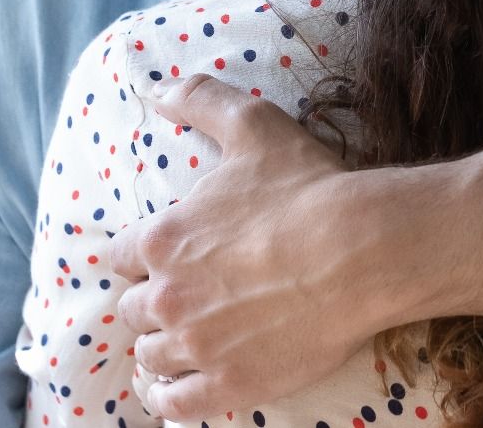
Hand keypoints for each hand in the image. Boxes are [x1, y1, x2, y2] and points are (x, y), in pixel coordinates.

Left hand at [110, 74, 428, 421]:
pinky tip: (166, 389)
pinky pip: (173, 403)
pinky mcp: (228, 384)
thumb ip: (199, 99)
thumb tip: (157, 87)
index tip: (153, 258)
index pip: (119, 254)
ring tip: (173, 345)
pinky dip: (164, 397)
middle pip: (133, 307)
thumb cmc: (307, 187)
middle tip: (177, 298)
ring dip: (157, 347)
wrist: (363, 250)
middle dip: (150, 300)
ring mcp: (196, 345)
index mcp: (164, 238)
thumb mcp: (251, 124)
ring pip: (150, 354)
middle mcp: (168, 294)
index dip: (135, 255)